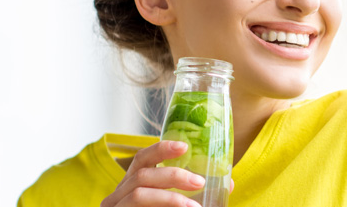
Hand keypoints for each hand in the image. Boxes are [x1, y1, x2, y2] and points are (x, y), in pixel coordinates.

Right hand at [101, 140, 233, 206]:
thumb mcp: (176, 203)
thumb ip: (194, 194)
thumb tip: (228, 184)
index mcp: (132, 184)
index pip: (142, 159)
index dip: (161, 149)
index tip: (184, 146)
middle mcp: (118, 194)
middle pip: (142, 175)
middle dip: (173, 175)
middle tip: (200, 181)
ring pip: (138, 194)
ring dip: (170, 198)